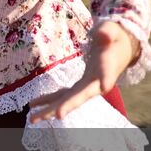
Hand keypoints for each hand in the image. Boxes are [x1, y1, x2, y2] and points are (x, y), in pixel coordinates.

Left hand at [26, 20, 140, 123]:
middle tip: (58, 115)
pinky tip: (32, 105)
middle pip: (83, 95)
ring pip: (69, 100)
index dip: (107, 78)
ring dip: (51, 110)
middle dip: (70, 105)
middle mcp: (97, 82)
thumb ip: (107, 32)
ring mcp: (87, 86)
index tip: (106, 87)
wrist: (118, 49)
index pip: (107, 73)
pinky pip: (62, 95)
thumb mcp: (112, 30)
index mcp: (108, 66)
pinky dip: (48, 99)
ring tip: (33, 119)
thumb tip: (102, 33)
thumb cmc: (114, 37)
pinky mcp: (79, 86)